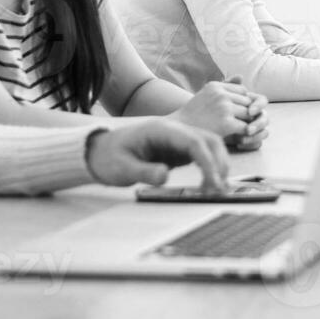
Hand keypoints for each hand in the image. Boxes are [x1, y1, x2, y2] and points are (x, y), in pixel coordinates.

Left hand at [86, 119, 229, 193]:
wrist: (99, 153)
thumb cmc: (108, 158)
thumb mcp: (121, 168)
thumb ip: (143, 172)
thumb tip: (164, 176)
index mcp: (161, 130)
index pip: (193, 140)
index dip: (207, 161)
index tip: (212, 181)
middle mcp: (174, 131)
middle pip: (209, 139)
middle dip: (220, 162)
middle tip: (219, 188)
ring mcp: (178, 139)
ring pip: (210, 145)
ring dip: (219, 164)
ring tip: (218, 188)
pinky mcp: (179, 150)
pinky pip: (203, 154)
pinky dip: (212, 167)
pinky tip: (210, 183)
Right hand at [173, 78, 266, 145]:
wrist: (177, 135)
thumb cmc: (192, 116)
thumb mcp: (205, 96)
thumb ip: (223, 87)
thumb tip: (241, 77)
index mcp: (215, 86)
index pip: (242, 90)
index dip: (242, 102)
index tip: (238, 113)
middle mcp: (220, 94)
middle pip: (248, 102)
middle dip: (246, 113)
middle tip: (243, 125)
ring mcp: (223, 108)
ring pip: (249, 114)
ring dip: (248, 123)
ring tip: (241, 132)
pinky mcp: (226, 123)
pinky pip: (246, 127)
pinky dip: (245, 134)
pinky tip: (239, 140)